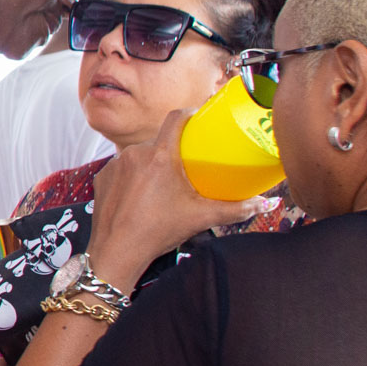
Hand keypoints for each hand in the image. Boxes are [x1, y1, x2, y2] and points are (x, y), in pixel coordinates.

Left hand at [87, 108, 276, 283]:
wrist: (117, 252)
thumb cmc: (156, 232)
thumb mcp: (200, 218)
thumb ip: (235, 209)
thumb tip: (264, 204)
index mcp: (160, 156)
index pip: (176, 118)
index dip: (189, 114)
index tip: (198, 117)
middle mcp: (135, 154)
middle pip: (159, 141)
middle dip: (172, 150)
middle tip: (185, 165)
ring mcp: (115, 165)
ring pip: (139, 155)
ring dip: (150, 164)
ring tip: (162, 183)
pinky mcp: (102, 177)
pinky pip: (122, 169)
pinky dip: (132, 176)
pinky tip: (140, 193)